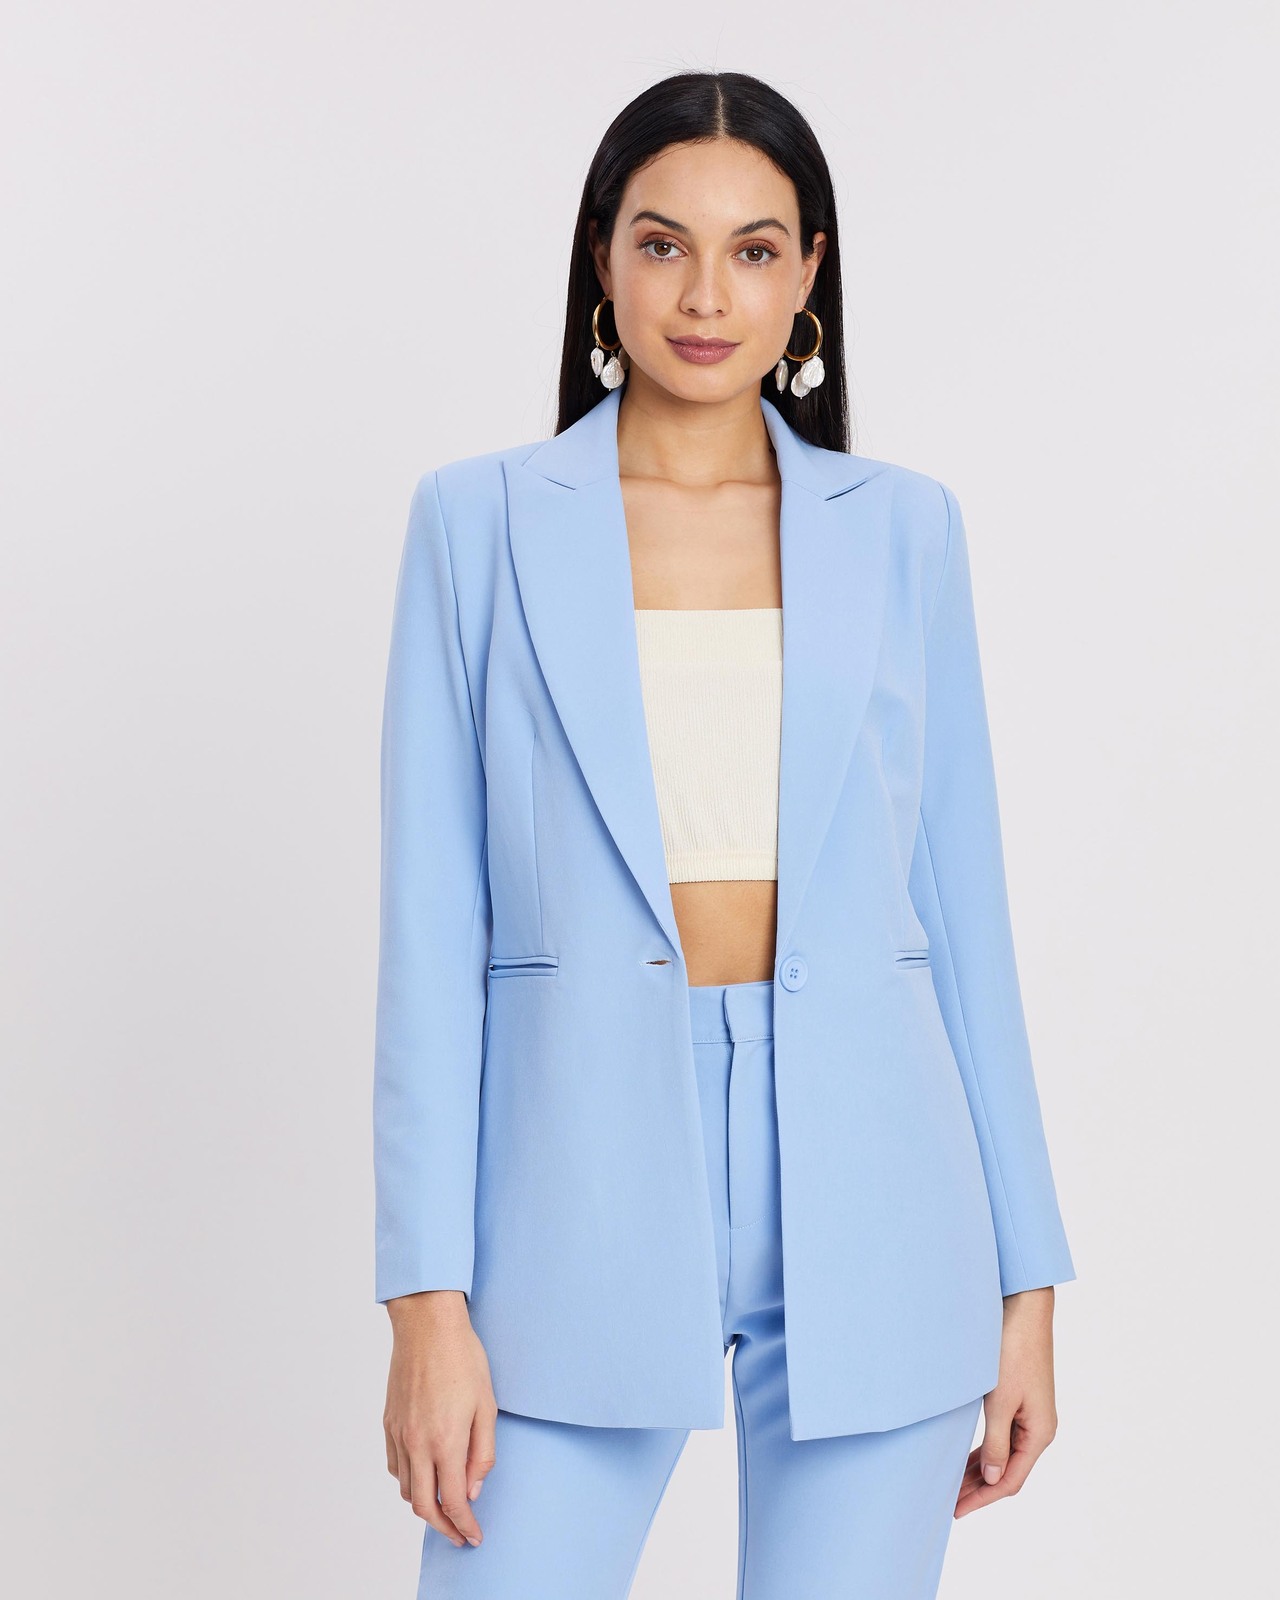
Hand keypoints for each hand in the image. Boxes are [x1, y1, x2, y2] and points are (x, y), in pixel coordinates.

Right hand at [383, 1290, 498, 1547]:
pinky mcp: (388, 1423)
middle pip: (423, 1506)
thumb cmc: (463, 1359)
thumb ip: (482, 1452)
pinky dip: (408, 1481)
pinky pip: (395, 1466)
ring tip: (444, 1507)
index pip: (453, 1501)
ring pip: (406, 1489)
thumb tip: (472, 1489)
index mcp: (445, 1441)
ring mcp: (398, 1434)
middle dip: (443, 1527)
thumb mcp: (487, 1404)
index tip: (474, 1536)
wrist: (427, 1325)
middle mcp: (417, 1443)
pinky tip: (422, 1476)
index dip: (465, 1525)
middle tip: (459, 1534)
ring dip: (425, 1506)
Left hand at [955, 1286, 1058, 1517]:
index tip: (955, 1510)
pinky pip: (1003, 1435)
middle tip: (948, 1501)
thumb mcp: (999, 1401)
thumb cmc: (1012, 1351)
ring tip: (952, 1484)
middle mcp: (1038, 1428)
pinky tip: (966, 1456)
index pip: (1009, 1480)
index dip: (982, 1498)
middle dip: (978, 1487)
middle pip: (1007, 1470)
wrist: (1023, 1309)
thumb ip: (995, 1443)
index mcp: (1039, 1433)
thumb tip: (990, 1480)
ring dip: (979, 1470)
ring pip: (1004, 1454)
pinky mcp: (1021, 1399)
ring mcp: (1031, 1414)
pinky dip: (984, 1449)